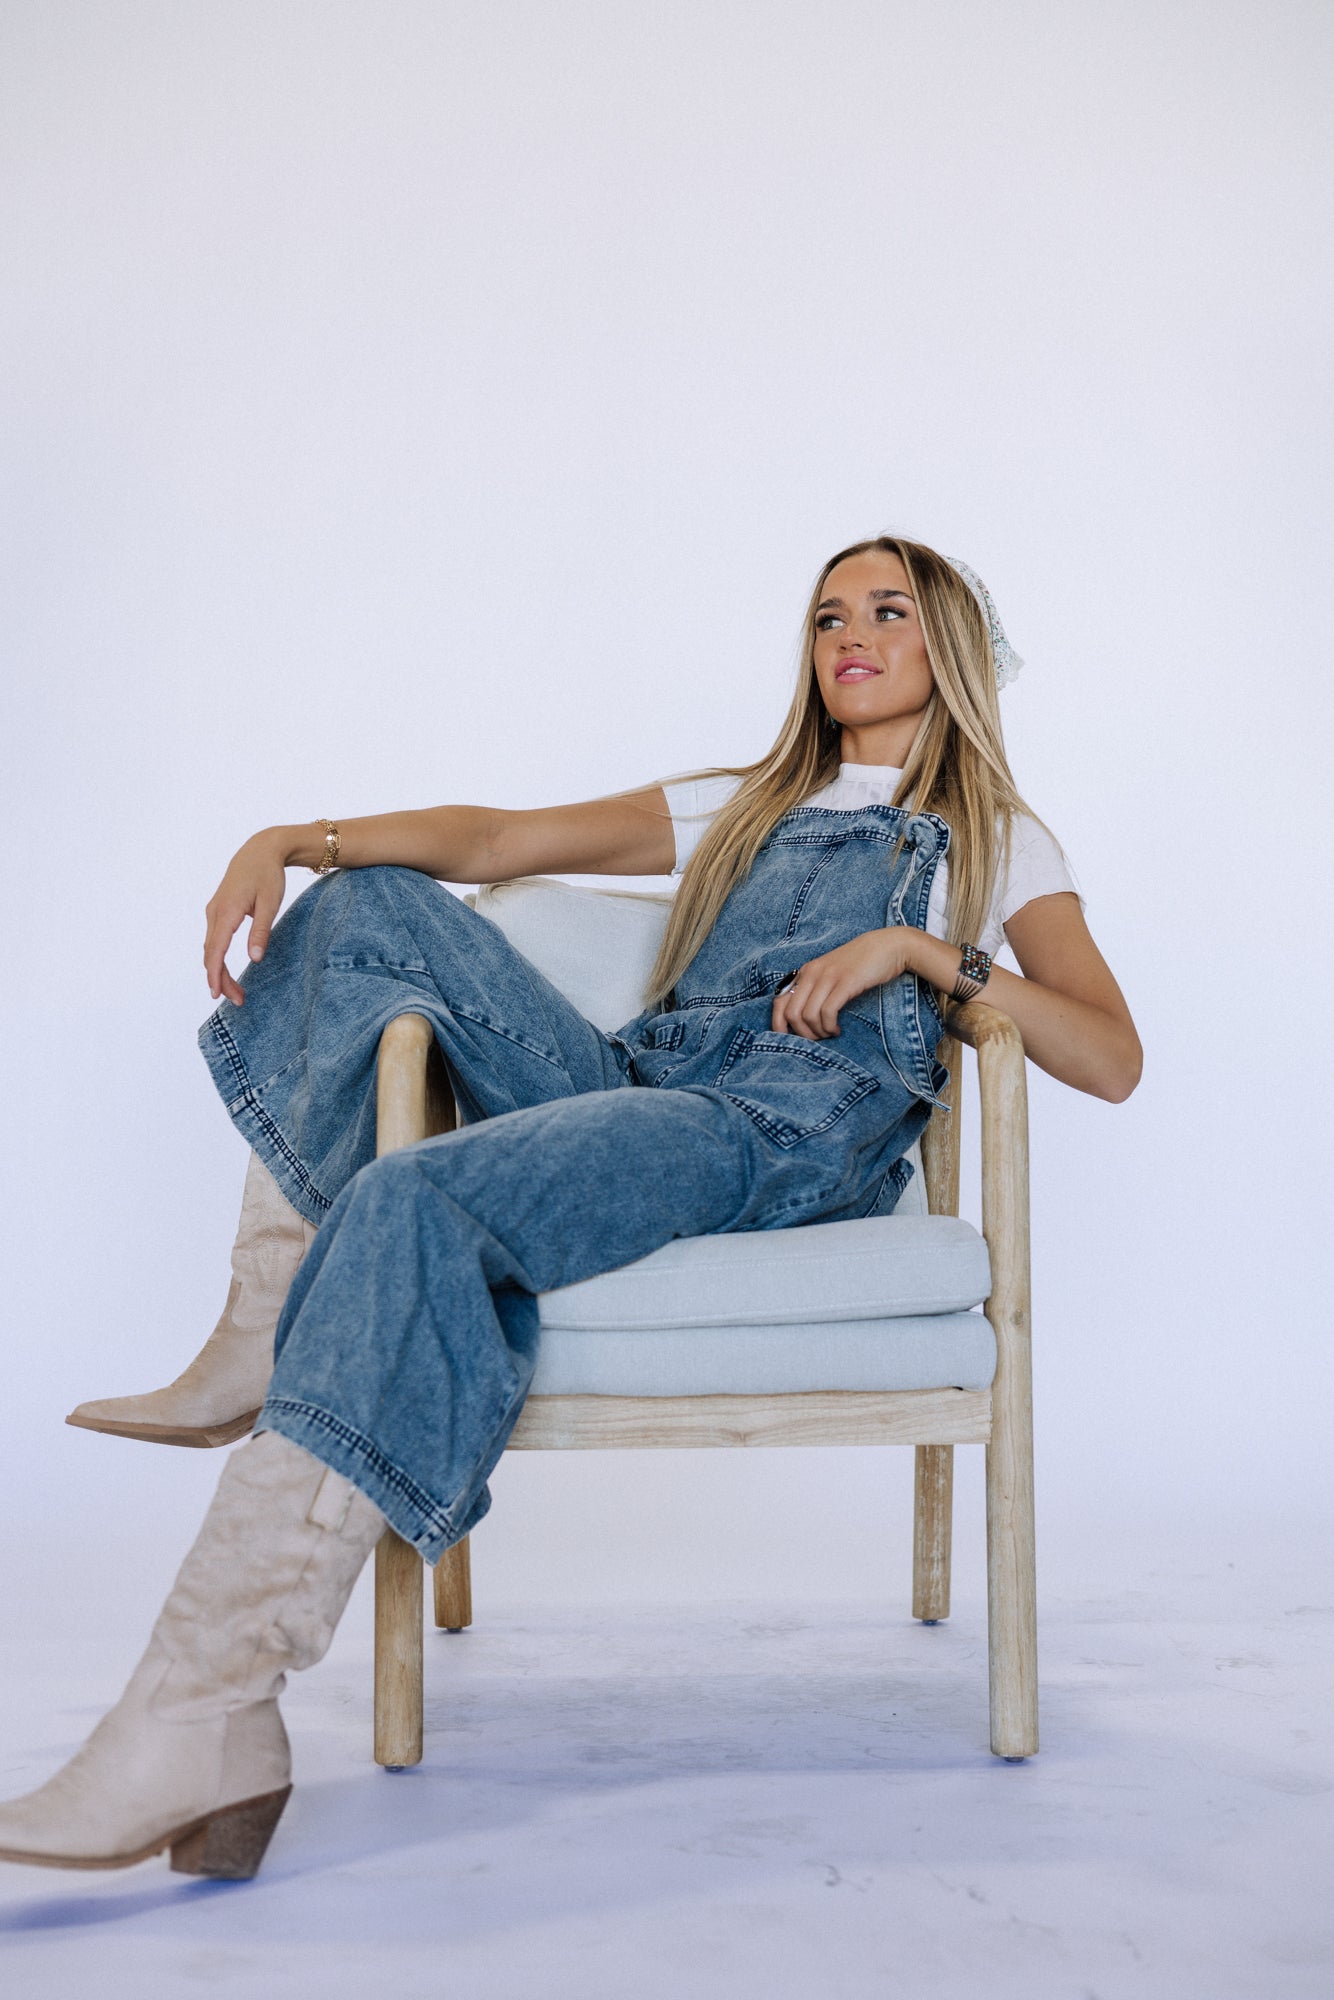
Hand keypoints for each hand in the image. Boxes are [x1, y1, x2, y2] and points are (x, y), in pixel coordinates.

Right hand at [204, 831, 289, 1004]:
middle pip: (211, 954)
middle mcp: (214, 912)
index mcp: (227, 911)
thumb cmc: (268, 875)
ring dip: (219, 970)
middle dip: (220, 979)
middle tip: (238, 1000)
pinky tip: (226, 970)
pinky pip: (213, 939)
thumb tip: (254, 959)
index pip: (216, 950)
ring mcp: (213, 911)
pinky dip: (218, 957)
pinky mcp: (217, 911)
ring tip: (236, 991)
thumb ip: (261, 931)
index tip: (216, 994)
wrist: (259, 850)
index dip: (215, 974)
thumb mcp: (270, 903)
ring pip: (211, 948)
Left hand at [770, 928, 918, 1040]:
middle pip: (792, 1014)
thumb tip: (801, 1020)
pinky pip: (828, 1012)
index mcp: (805, 972)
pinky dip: (829, 1026)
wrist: (887, 946)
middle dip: (802, 1034)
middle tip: (818, 1038)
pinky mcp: (846, 982)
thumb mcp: (831, 974)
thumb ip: (816, 990)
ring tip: (830, 1033)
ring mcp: (828, 976)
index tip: (790, 1039)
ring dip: (818, 1032)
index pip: (778, 1002)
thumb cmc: (860, 965)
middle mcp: (812, 973)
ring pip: (808, 1015)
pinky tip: (837, 1029)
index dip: (778, 1025)